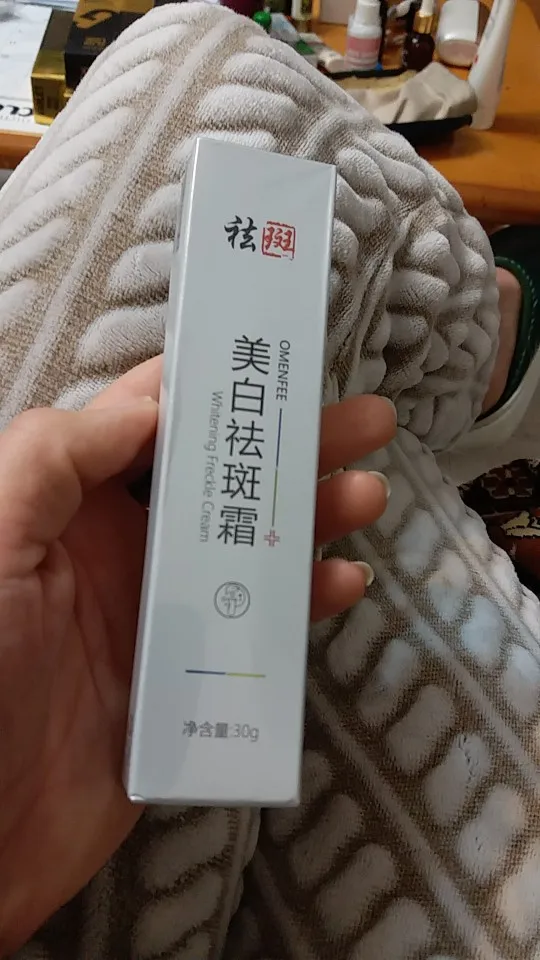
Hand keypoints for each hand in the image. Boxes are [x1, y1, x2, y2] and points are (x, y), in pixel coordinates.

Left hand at [0, 356, 394, 952]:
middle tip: (360, 420)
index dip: (207, 389)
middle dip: (285, 446)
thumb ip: (53, 460)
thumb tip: (149, 404)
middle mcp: (119, 550)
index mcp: (68, 507)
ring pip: (250, 546)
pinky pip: (260, 628)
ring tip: (366, 491)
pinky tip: (342, 581)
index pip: (147, 424)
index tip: (271, 364)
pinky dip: (303, 601)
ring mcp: (160, 615)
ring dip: (308, 515)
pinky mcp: (190, 679)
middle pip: (216, 479)